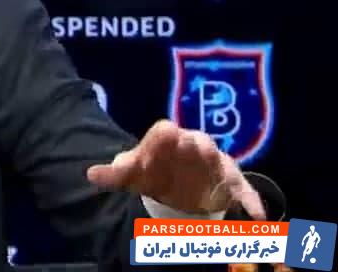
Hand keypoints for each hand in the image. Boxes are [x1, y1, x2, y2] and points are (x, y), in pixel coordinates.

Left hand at [86, 119, 265, 218]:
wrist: (174, 182)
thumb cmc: (151, 172)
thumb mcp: (131, 174)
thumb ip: (115, 173)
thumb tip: (91, 174)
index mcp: (165, 141)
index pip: (164, 133)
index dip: (164, 135)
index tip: (166, 133)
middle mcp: (192, 147)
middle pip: (198, 142)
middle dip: (198, 145)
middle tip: (201, 146)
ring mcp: (213, 165)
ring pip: (222, 162)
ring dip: (222, 167)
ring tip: (225, 175)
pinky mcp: (229, 183)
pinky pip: (243, 189)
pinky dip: (250, 200)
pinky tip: (256, 215)